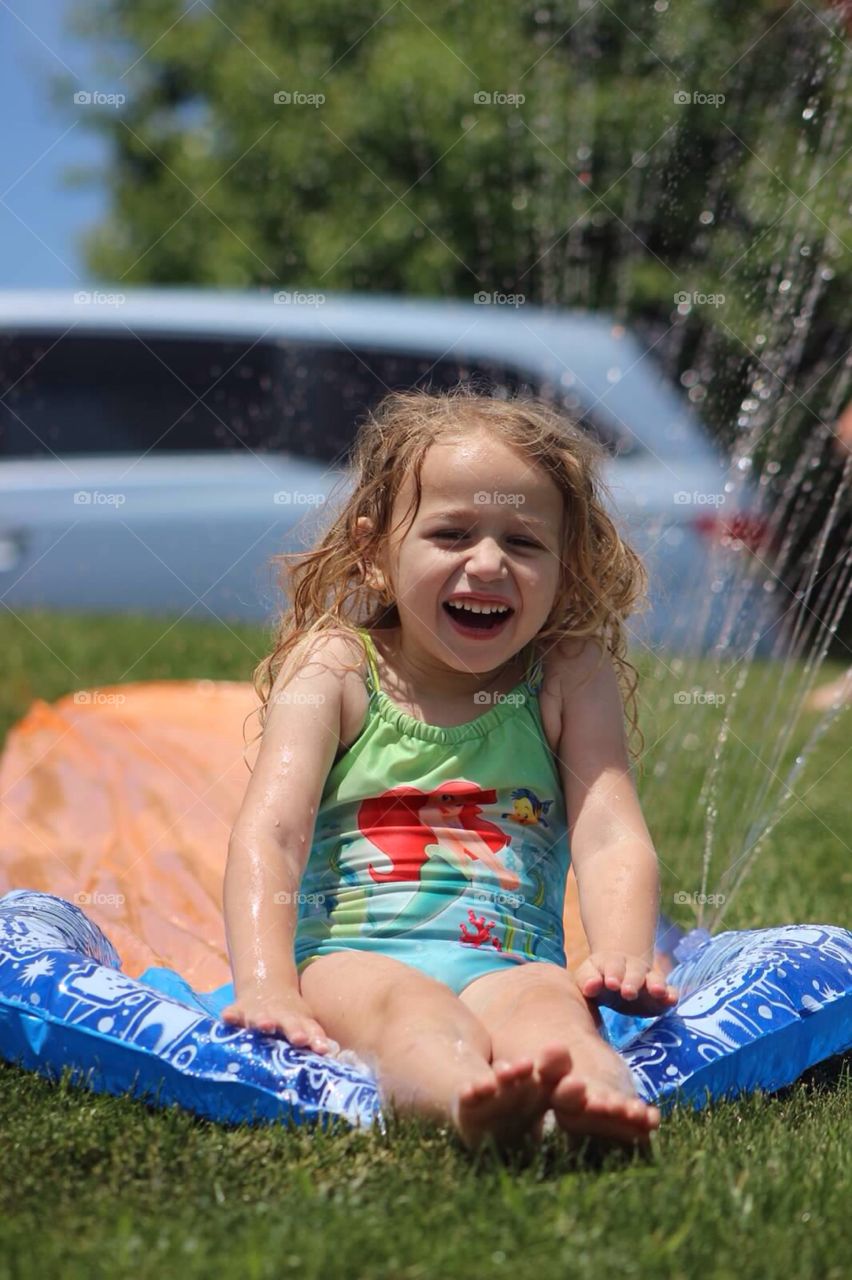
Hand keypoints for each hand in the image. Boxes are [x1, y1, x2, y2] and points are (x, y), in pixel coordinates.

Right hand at [220, 990, 336, 1054]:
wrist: (266, 988)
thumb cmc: (289, 1014)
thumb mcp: (304, 1021)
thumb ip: (314, 1036)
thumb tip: (327, 1051)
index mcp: (296, 1021)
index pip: (307, 1030)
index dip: (314, 1038)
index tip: (321, 1049)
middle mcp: (278, 1017)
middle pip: (288, 1023)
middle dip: (293, 1030)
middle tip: (299, 1039)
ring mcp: (257, 1013)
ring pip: (260, 1018)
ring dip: (263, 1022)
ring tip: (265, 1025)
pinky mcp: (239, 1011)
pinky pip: (233, 1013)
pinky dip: (230, 1015)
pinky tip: (227, 1017)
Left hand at [574, 951, 678, 1016]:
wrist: (618, 975)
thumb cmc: (599, 978)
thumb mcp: (587, 976)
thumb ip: (587, 980)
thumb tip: (590, 986)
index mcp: (612, 963)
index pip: (612, 966)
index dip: (612, 973)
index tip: (610, 983)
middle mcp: (633, 968)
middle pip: (634, 972)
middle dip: (632, 981)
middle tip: (628, 992)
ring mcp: (649, 979)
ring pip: (654, 979)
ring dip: (656, 985)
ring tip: (657, 992)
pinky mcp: (660, 993)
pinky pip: (669, 991)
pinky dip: (671, 994)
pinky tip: (672, 999)